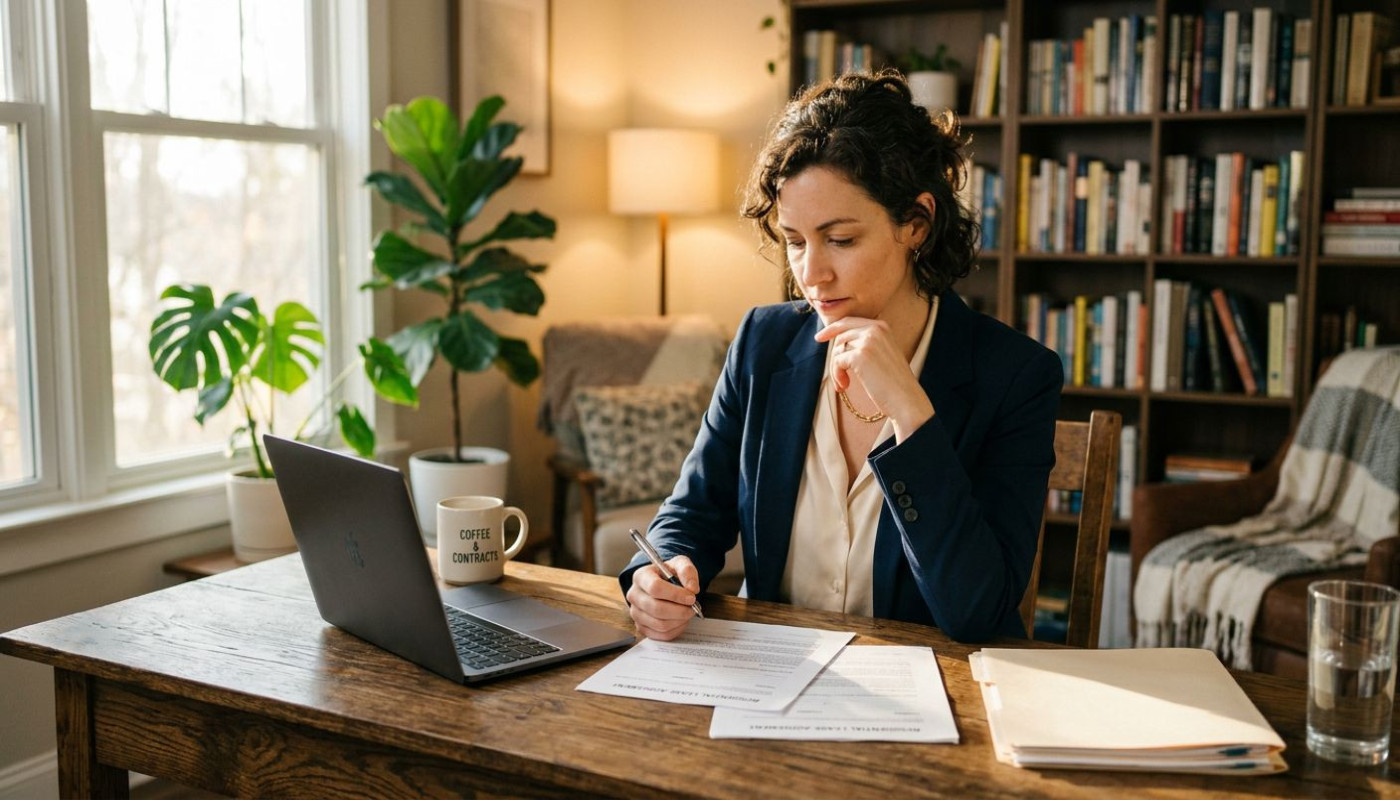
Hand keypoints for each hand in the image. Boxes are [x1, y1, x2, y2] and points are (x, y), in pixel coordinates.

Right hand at [626, 555, 700, 640]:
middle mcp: (634, 595)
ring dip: (679, 620)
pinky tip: (682, 621)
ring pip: (659, 624)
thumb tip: (692, 589)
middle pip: (656, 609)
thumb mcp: (680, 564)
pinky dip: (676, 630)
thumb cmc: (669, 574)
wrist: (663, 583)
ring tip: (688, 612)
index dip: (675, 595)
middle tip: (693, 607)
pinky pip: (661, 635)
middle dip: (680, 610)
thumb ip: (687, 572)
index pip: (655, 588)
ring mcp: (636, 613)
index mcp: (641, 576)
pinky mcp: (642, 627)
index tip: (691, 597)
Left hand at [815, 316, 933, 441]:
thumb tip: (837, 339)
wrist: (905, 399)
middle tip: (839, 377)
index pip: (848, 322)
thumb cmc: (892, 382)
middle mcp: (875, 329)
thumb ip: (865, 342)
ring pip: (837, 349)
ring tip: (843, 384)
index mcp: (881, 326)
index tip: (819, 338)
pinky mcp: (860, 356)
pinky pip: (837, 362)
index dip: (832, 329)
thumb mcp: (881, 354)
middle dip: (836, 357)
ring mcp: (868, 341)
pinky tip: (845, 386)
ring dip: (836, 369)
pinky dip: (837, 375)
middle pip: (840, 336)